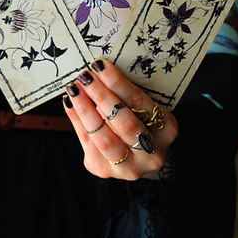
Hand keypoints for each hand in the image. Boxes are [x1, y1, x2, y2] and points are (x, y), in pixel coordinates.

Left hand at [62, 58, 177, 181]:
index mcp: (167, 129)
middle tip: (86, 77)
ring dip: (85, 110)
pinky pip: (88, 143)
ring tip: (74, 90)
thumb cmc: (141, 123)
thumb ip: (127, 96)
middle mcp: (152, 153)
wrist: (138, 157)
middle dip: (102, 96)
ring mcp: (128, 166)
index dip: (118, 84)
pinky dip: (77, 121)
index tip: (101, 66)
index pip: (140, 103)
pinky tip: (70, 104)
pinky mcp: (104, 171)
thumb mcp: (145, 108)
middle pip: (124, 123)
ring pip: (104, 138)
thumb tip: (100, 71)